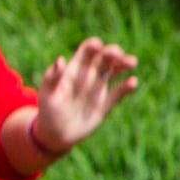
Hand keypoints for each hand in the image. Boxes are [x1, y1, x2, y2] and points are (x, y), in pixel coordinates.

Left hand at [28, 38, 141, 158]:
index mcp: (74, 70)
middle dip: (112, 52)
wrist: (56, 134)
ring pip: (115, 72)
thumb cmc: (47, 111)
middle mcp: (89, 76)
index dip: (93, 46)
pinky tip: (133, 82)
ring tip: (132, 62)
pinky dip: (127, 87)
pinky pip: (119, 93)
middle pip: (104, 58)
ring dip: (124, 64)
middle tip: (118, 54)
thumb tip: (60, 59)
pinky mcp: (106, 104)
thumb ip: (52, 77)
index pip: (86, 52)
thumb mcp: (47, 94)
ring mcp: (99, 89)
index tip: (98, 45)